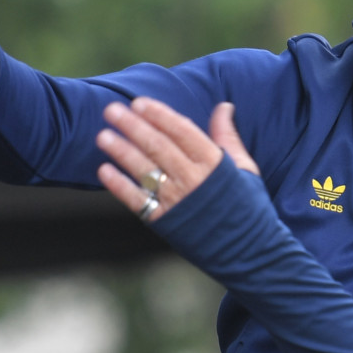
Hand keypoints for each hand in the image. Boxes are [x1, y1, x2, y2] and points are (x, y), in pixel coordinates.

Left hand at [96, 98, 258, 221]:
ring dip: (121, 151)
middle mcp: (193, 179)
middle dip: (132, 126)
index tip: (139, 103)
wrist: (249, 250)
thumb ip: (227, 136)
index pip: (181, 131)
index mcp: (213, 162)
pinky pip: (138, 200)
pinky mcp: (166, 222)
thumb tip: (223, 106)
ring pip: (144, 169)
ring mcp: (177, 201)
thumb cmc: (247, 206)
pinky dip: (120, 185)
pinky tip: (104, 171)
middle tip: (110, 110)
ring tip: (103, 136)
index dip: (159, 115)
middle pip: (157, 146)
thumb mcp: (244, 167)